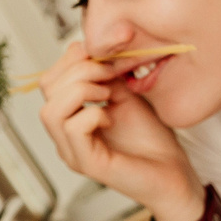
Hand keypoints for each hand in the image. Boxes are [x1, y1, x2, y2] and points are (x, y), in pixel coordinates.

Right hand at [36, 39, 205, 220]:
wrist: (173, 172)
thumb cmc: (151, 139)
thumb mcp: (124, 94)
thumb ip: (104, 75)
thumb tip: (90, 47)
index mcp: (69, 119)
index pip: (49, 80)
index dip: (73, 60)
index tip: (105, 59)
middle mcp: (64, 137)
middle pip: (46, 90)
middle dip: (80, 70)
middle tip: (110, 74)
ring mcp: (72, 152)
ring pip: (51, 111)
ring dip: (82, 90)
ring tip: (108, 94)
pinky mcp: (87, 164)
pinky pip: (73, 128)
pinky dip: (94, 114)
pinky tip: (111, 118)